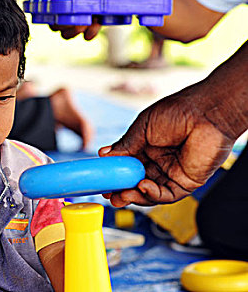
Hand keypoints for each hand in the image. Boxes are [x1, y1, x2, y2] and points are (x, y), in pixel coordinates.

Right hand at [49, 0, 102, 40]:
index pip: (50, 8)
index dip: (52, 13)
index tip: (61, 13)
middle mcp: (67, 8)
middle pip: (55, 25)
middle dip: (64, 25)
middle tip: (77, 20)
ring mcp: (78, 18)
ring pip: (66, 33)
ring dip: (74, 31)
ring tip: (87, 23)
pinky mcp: (90, 26)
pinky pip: (85, 35)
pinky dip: (90, 33)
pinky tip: (97, 24)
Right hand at [98, 85, 234, 206]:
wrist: (206, 112)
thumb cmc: (178, 111)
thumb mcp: (142, 127)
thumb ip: (125, 144)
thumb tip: (104, 155)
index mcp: (146, 147)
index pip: (127, 167)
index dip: (115, 175)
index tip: (103, 181)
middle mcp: (158, 162)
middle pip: (136, 182)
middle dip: (122, 191)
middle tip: (109, 195)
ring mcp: (172, 173)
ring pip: (150, 192)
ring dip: (134, 196)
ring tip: (121, 196)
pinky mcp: (186, 182)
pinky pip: (167, 194)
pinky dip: (152, 194)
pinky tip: (142, 187)